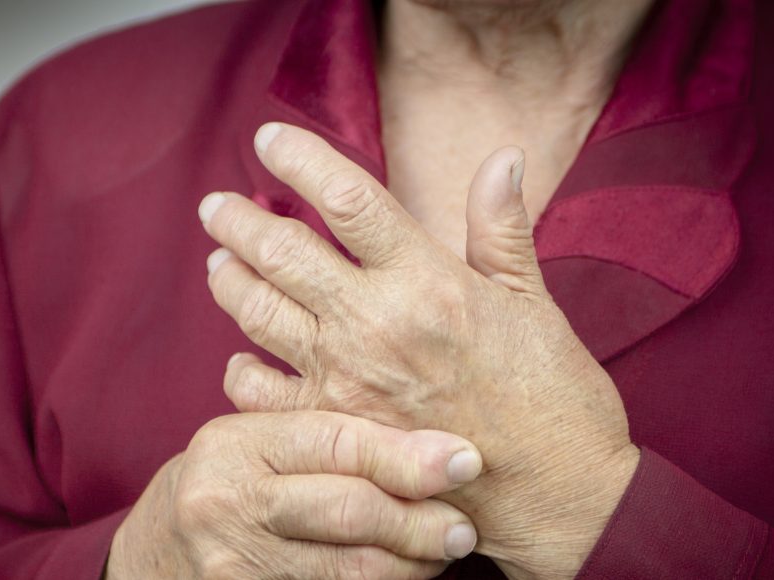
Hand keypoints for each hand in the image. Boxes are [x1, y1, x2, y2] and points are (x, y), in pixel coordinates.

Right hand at [105, 411, 483, 578]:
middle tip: (462, 526)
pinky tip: (404, 574)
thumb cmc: (234, 486)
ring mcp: (231, 566)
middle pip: (349, 511)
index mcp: (235, 444)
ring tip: (441, 549)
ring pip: (350, 570)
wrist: (162, 553)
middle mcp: (226, 503)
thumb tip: (437, 443)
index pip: (335, 442)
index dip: (408, 454)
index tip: (466, 460)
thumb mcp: (260, 445)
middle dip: (420, 521)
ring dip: (411, 564)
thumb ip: (324, 434)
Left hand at [199, 123, 639, 578]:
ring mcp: (346, 381)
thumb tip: (502, 157)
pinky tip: (240, 358)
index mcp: (427, 280)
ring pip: (258, 313)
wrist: (557, 495)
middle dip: (238, 220)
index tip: (270, 139)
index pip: (346, 197)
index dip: (300, 157)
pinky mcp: (333, 432)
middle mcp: (375, 323)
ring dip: (229, 281)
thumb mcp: (532, 302)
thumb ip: (501, 228)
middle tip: (216, 206)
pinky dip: (242, 371)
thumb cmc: (553, 397)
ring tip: (218, 264)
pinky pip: (260, 393)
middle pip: (281, 251)